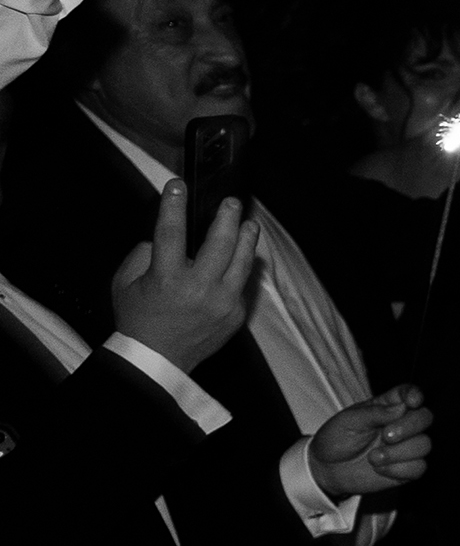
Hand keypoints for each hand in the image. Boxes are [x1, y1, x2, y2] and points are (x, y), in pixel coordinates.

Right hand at [106, 180, 255, 371]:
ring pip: (242, 261)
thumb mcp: (125, 283)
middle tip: (230, 201)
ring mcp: (223, 302)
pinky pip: (243, 283)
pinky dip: (243, 266)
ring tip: (248, 223)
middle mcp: (199, 289)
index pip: (172, 232)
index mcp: (167, 279)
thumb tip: (164, 235)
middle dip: (227, 217)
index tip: (178, 186)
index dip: (175, 206)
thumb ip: (142, 254)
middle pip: (220, 243)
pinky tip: (244, 254)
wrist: (156, 359)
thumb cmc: (137, 318)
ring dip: (247, 238)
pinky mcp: (236, 314)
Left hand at [308, 385, 432, 497]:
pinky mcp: (406, 468)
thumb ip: (375, 413)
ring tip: (373, 458)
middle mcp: (401, 424)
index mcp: (387, 407)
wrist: (327, 470)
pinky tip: (379, 469)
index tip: (412, 402)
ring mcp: (406, 447)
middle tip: (386, 436)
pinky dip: (398, 470)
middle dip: (409, 427)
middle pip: (425, 418)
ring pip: (424, 445)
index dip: (414, 395)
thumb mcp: (349, 421)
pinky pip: (419, 467)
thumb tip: (401, 407)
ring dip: (398, 453)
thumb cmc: (336, 440)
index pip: (408, 394)